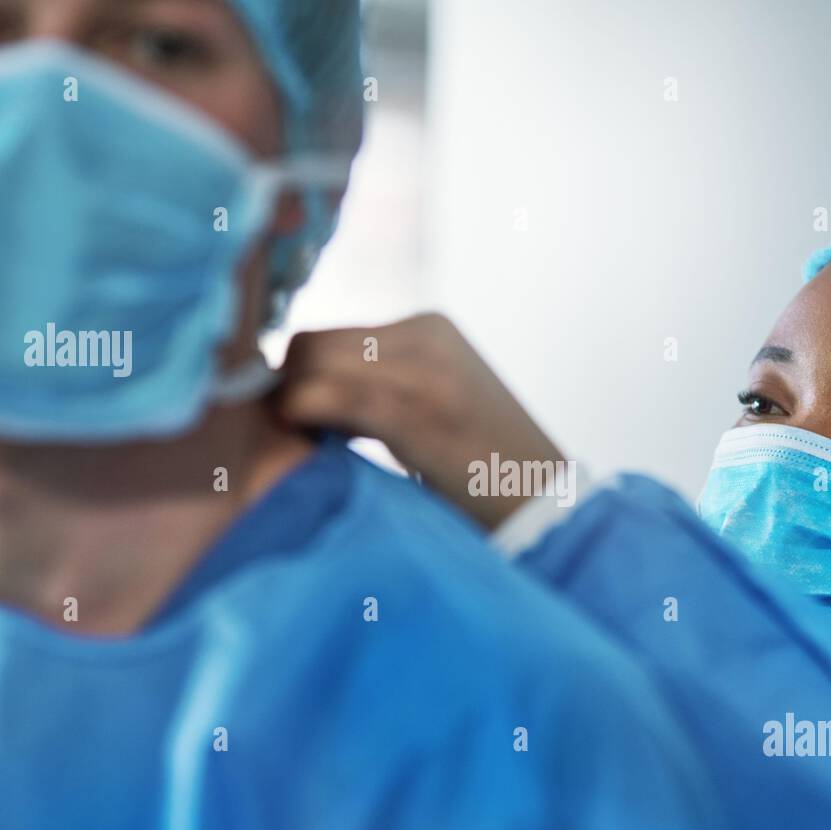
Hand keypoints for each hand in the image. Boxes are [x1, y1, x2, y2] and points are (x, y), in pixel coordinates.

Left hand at [275, 313, 566, 528]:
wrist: (543, 500)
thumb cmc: (485, 468)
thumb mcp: (436, 403)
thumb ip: (383, 384)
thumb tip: (306, 395)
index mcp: (430, 328)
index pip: (326, 336)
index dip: (298, 379)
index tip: (298, 424)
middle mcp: (424, 335)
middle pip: (309, 344)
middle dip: (287, 389)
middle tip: (294, 439)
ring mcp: (421, 369)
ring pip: (310, 366)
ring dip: (292, 407)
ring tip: (309, 448)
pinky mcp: (414, 410)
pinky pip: (327, 398)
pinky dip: (303, 419)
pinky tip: (312, 451)